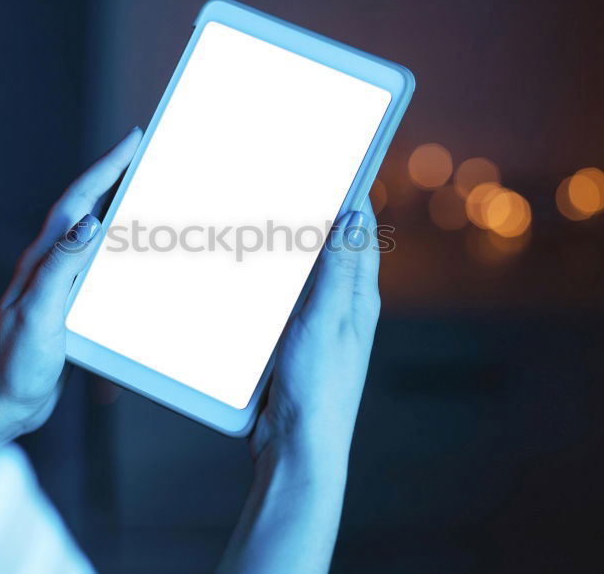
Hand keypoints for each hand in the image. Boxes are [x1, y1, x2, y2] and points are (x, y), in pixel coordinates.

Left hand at [0, 127, 141, 442]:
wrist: (0, 406)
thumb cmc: (13, 365)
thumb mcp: (39, 313)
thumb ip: (61, 267)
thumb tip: (90, 221)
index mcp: (42, 262)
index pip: (77, 202)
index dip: (104, 168)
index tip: (131, 141)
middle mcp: (50, 268)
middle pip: (86, 212)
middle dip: (114, 181)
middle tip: (143, 160)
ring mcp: (59, 289)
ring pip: (96, 243)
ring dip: (121, 220)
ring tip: (148, 205)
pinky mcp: (68, 312)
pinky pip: (100, 278)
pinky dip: (121, 267)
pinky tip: (136, 274)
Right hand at [219, 204, 380, 573]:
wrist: (295, 445)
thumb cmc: (319, 386)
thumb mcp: (326, 319)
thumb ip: (337, 269)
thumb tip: (353, 214)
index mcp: (358, 296)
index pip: (360, 232)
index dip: (349, 194)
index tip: (334, 159)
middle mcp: (340, 305)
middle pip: (327, 246)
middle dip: (310, 213)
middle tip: (285, 182)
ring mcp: (313, 322)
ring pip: (299, 270)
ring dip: (283, 245)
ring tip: (260, 213)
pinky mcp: (288, 339)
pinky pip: (277, 297)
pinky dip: (264, 277)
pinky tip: (243, 268)